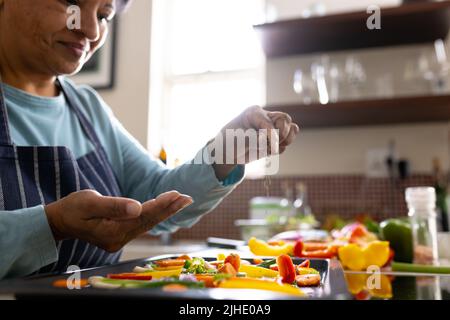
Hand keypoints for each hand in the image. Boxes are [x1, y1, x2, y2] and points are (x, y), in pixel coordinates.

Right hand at [44, 190, 192, 251]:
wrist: (60, 221)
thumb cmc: (72, 208)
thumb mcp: (89, 203)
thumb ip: (113, 206)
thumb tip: (137, 207)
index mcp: (111, 232)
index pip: (142, 217)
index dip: (161, 205)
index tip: (177, 195)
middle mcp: (118, 240)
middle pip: (148, 222)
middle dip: (169, 209)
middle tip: (188, 198)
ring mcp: (120, 240)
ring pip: (147, 224)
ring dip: (165, 211)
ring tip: (182, 200)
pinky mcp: (120, 236)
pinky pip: (141, 224)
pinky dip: (154, 214)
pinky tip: (166, 207)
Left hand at [211, 106, 299, 179]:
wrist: (228, 154)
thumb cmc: (229, 143)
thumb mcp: (236, 139)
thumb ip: (252, 139)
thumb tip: (265, 140)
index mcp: (254, 112)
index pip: (269, 120)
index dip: (270, 134)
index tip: (266, 145)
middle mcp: (265, 117)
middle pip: (285, 119)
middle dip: (281, 134)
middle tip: (271, 145)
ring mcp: (272, 127)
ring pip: (291, 129)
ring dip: (285, 141)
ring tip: (271, 149)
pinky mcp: (275, 138)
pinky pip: (287, 141)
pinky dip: (281, 148)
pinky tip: (269, 152)